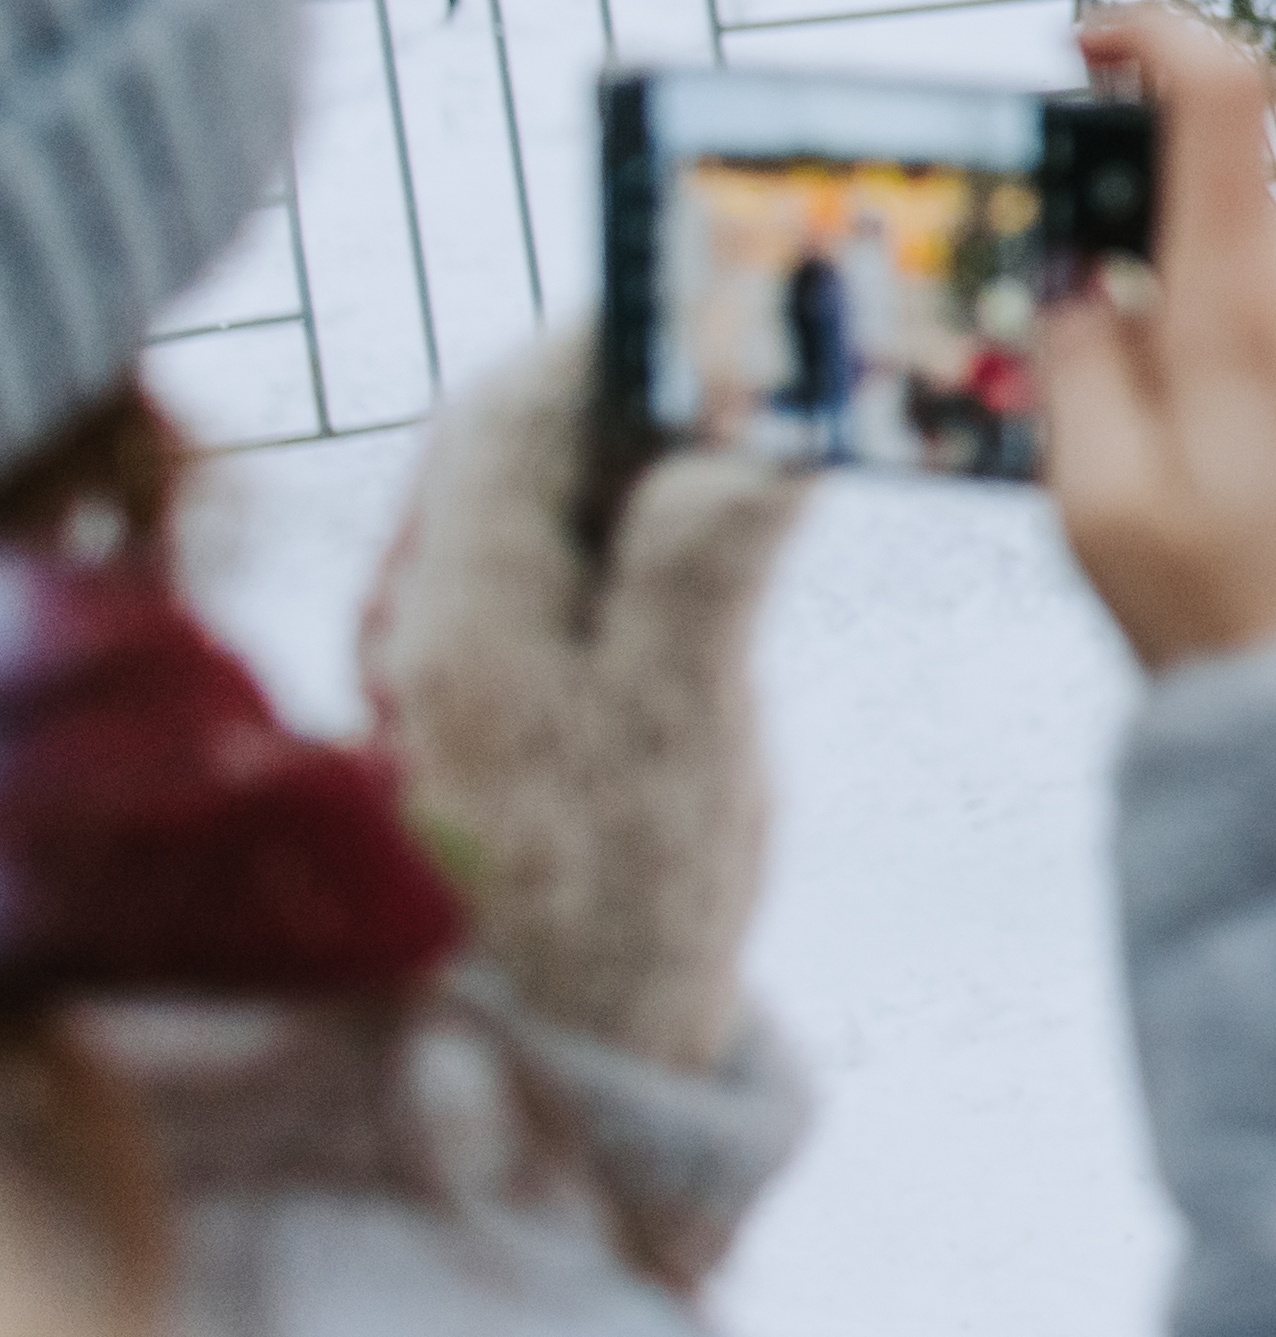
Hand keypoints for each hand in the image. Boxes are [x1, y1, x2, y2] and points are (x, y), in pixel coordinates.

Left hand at [363, 328, 810, 1072]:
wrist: (566, 1052)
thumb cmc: (618, 908)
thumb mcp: (679, 737)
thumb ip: (700, 575)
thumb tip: (749, 441)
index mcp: (464, 608)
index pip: (516, 406)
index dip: (618, 328)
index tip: (729, 283)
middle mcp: (440, 608)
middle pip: (528, 432)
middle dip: (644, 370)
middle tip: (773, 336)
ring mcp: (470, 647)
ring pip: (552, 486)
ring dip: (652, 436)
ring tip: (770, 414)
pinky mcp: (513, 686)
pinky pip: (573, 549)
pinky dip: (646, 505)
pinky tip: (727, 514)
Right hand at [1037, 9, 1275, 669]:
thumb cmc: (1250, 631)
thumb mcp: (1101, 508)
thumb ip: (1076, 366)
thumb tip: (1078, 279)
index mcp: (1252, 298)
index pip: (1221, 91)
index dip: (1152, 38)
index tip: (1092, 47)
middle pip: (1232, 221)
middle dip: (1165, 281)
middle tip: (1130, 415)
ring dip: (1235, 357)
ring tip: (1228, 504)